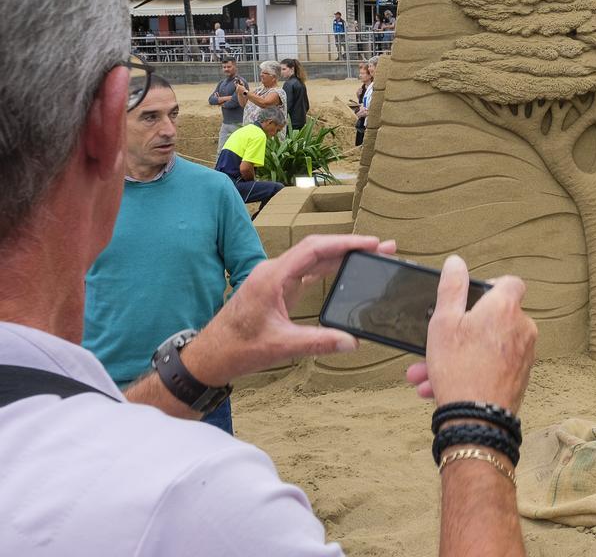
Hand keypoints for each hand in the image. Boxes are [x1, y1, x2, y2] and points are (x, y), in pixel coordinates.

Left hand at [184, 235, 396, 385]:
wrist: (209, 356)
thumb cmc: (236, 348)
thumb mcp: (280, 347)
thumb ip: (318, 343)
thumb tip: (351, 341)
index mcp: (272, 277)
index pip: (314, 249)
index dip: (345, 243)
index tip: (370, 243)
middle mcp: (273, 271)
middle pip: (318, 249)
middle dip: (351, 247)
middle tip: (382, 248)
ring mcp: (275, 278)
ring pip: (313, 258)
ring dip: (342, 256)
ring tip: (371, 256)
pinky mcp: (277, 288)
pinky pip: (306, 271)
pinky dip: (329, 268)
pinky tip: (346, 271)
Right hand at [406, 256, 536, 412]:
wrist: (477, 420)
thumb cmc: (459, 370)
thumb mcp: (444, 322)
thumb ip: (451, 288)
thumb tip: (456, 263)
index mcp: (505, 308)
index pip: (510, 282)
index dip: (489, 286)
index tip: (470, 299)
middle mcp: (522, 327)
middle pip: (491, 319)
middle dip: (459, 332)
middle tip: (435, 346)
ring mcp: (524, 353)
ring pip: (486, 346)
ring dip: (457, 356)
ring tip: (427, 373)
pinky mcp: (520, 375)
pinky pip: (492, 366)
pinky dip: (470, 370)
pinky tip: (439, 386)